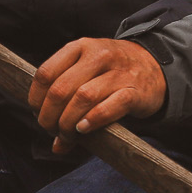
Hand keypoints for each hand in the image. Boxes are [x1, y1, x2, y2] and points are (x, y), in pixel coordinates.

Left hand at [29, 37, 166, 154]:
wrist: (155, 67)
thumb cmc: (112, 73)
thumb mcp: (88, 73)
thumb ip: (67, 100)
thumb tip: (55, 145)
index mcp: (80, 47)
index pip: (46, 73)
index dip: (36, 98)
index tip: (38, 113)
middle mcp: (98, 55)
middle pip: (61, 89)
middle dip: (50, 116)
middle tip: (52, 130)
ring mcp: (118, 72)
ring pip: (83, 98)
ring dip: (68, 123)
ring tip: (67, 134)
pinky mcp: (135, 91)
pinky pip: (109, 107)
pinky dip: (93, 120)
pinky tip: (84, 129)